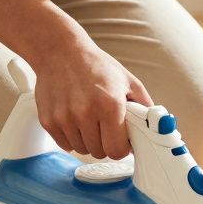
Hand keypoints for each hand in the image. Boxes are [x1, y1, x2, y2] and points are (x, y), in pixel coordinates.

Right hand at [31, 43, 151, 159]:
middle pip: (99, 152)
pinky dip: (72, 137)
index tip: (120, 140)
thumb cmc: (96, 66)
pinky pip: (65, 145)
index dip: (121, 148)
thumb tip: (154, 130)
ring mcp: (65, 118)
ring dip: (88, 140)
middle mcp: (86, 113)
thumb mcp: (128, 81)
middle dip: (105, 143)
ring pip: (81, 150)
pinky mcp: (48, 120)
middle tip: (104, 127)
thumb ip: (145, 107)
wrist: (61, 51)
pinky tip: (75, 120)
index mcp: (110, 105)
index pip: (117, 150)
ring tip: (89, 120)